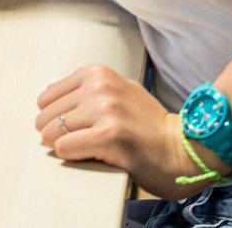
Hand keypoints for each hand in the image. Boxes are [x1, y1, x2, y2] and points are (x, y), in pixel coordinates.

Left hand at [34, 65, 216, 199]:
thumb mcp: (119, 91)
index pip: (48, 97)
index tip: (70, 127)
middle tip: (78, 142)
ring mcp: (105, 111)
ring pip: (52, 132)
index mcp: (99, 74)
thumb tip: (48, 96)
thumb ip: (87, 89)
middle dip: (54, 133)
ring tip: (88, 149)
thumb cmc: (152, 126)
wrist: (184, 149)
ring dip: (63, 146)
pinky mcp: (108, 136)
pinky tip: (91, 156)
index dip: (54, 117)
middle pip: (47, 116)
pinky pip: (65, 148)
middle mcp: (100, 87)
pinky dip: (72, 156)